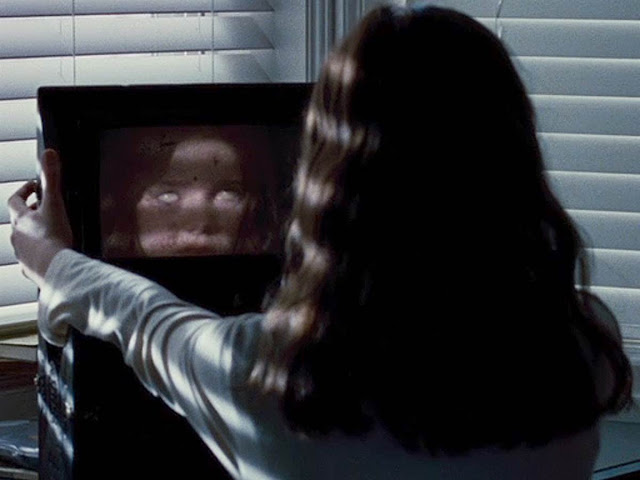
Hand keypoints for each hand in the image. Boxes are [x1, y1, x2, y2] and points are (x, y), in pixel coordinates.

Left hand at [8, 149, 72, 286]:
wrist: (53, 267)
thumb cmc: (52, 238)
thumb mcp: (55, 203)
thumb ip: (52, 178)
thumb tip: (49, 154)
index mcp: (21, 218)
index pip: (16, 199)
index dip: (25, 191)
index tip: (35, 187)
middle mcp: (17, 235)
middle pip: (20, 220)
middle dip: (32, 213)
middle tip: (45, 210)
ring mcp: (22, 252)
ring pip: (24, 239)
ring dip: (34, 234)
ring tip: (49, 234)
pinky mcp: (30, 267)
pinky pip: (31, 258)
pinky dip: (39, 254)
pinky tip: (50, 255)